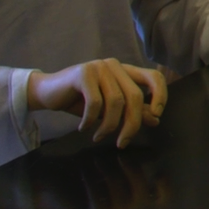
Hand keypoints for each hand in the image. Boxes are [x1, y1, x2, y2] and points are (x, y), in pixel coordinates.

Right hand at [27, 59, 166, 147]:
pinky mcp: (83, 73)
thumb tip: (155, 119)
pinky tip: (83, 127)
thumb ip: (131, 110)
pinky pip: (95, 103)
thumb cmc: (80, 100)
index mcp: (125, 71)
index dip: (160, 96)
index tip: (156, 116)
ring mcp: (99, 67)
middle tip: (123, 142)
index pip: (154, 77)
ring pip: (116, 102)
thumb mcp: (109, 108)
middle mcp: (115, 65)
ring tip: (98, 136)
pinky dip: (91, 120)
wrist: (48, 92)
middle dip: (131, 124)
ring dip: (108, 126)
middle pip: (135, 96)